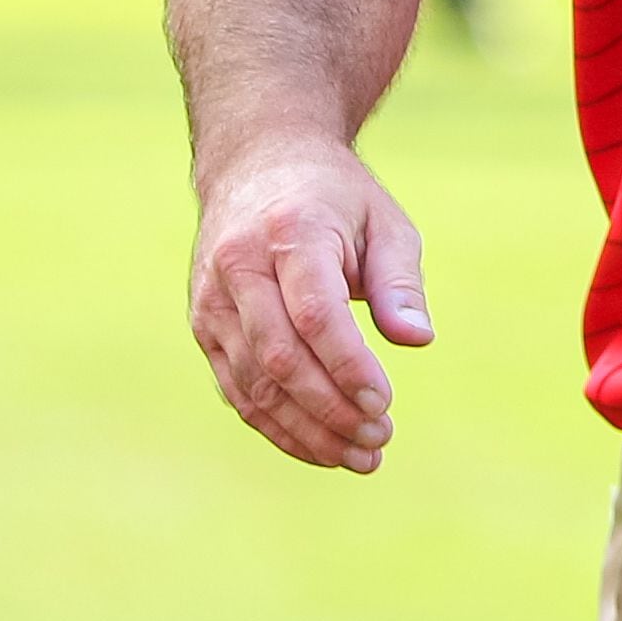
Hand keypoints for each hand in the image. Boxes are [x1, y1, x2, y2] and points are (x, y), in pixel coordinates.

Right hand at [187, 129, 432, 470]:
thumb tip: (418, 339)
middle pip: (279, 356)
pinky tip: (321, 448)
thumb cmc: (335, 198)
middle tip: (379, 439)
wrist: (257, 164)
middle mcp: (239, 266)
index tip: (384, 402)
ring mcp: (212, 300)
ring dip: (307, 430)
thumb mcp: (383, 222)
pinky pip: (236, 389)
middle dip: (331, 409)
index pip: (315, 314)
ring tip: (361, 456)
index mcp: (290, 232)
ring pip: (253, 383)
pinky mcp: (203, 326)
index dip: (348, 366)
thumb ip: (399, 282)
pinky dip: (277, 427)